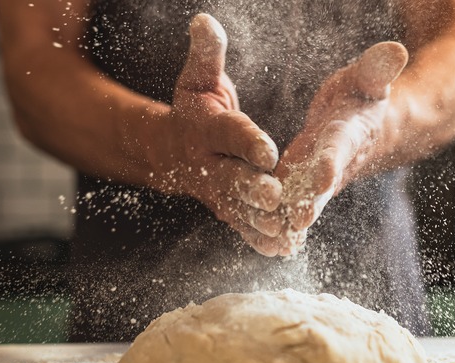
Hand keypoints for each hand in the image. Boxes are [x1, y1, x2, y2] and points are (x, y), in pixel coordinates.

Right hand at [144, 14, 283, 255]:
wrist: (170, 150)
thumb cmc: (194, 108)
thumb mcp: (198, 78)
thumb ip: (207, 54)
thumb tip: (204, 20)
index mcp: (206, 129)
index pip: (228, 134)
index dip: (247, 140)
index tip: (268, 149)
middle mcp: (208, 164)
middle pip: (231, 177)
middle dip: (252, 188)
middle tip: (276, 196)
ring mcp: (215, 191)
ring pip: (238, 208)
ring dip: (259, 221)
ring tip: (284, 230)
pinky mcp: (224, 209)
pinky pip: (241, 225)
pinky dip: (258, 238)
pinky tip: (281, 249)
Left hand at [273, 42, 408, 255]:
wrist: (368, 126)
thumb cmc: (363, 96)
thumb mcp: (368, 78)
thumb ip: (377, 68)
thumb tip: (396, 49)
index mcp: (349, 133)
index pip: (340, 148)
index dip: (331, 162)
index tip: (322, 177)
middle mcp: (335, 161)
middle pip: (322, 185)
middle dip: (310, 203)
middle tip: (297, 222)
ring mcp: (319, 177)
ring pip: (304, 201)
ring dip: (291, 219)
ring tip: (275, 239)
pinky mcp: (304, 184)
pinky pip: (293, 204)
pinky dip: (283, 222)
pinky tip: (267, 241)